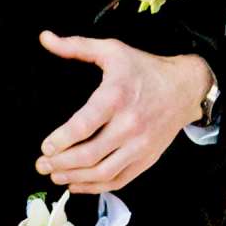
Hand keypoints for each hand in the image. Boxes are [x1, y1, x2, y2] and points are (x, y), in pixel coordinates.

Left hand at [33, 34, 212, 193]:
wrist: (184, 88)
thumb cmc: (144, 68)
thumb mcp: (111, 50)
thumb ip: (76, 46)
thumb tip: (45, 38)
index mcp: (116, 97)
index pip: (84, 125)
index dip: (61, 140)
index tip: (45, 146)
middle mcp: (129, 125)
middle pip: (90, 155)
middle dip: (60, 164)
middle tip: (41, 164)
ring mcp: (139, 146)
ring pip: (102, 173)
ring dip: (74, 178)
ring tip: (54, 175)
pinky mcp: (146, 159)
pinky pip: (118, 181)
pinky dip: (94, 187)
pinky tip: (76, 184)